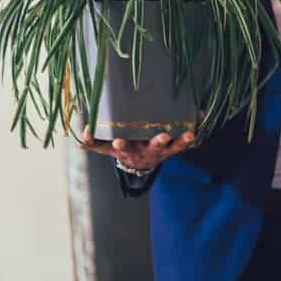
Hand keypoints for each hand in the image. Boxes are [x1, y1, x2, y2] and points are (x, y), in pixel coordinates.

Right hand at [78, 127, 195, 171]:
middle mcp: (150, 151)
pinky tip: (201, 117)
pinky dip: (197, 132)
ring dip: (183, 141)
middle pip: (155, 147)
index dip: (121, 146)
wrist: (143, 163)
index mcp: (132, 151)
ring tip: (190, 134)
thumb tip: (80, 140)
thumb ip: (95, 145)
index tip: (118, 142)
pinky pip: (190, 141)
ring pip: (176, 147)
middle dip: (158, 142)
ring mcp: (165, 150)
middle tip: (162, 136)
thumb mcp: (109, 151)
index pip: (124, 148)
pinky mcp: (177, 147)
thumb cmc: (126, 150)